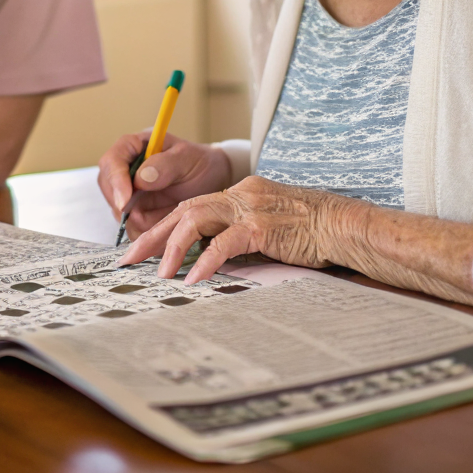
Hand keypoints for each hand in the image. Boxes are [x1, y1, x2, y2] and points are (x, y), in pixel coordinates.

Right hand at [96, 132, 231, 237]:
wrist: (212, 181)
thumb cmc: (199, 163)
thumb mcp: (187, 159)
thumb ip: (165, 165)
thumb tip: (140, 178)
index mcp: (133, 147)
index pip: (111, 162)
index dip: (115, 182)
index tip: (126, 202)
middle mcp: (125, 170)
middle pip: (109, 190)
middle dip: (125, 206)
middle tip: (148, 217)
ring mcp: (128, 193)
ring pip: (119, 213)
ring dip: (143, 220)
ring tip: (171, 213)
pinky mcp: (135, 213)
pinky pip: (133, 228)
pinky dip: (149, 231)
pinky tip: (168, 222)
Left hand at [117, 175, 369, 283]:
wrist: (344, 225)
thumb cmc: (313, 233)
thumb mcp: (270, 230)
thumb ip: (241, 237)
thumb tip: (212, 259)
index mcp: (240, 193)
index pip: (192, 207)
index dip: (164, 228)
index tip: (142, 249)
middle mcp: (240, 194)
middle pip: (184, 210)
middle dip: (153, 236)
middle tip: (128, 260)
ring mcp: (250, 207)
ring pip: (196, 220)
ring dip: (172, 248)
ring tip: (159, 274)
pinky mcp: (261, 225)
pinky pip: (224, 242)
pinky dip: (205, 261)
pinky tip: (193, 279)